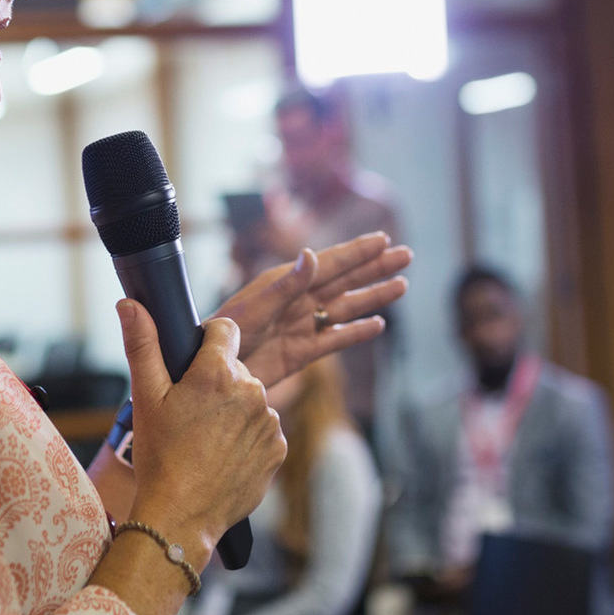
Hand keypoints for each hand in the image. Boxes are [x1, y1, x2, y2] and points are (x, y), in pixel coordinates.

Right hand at [117, 300, 285, 568]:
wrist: (181, 518)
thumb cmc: (159, 457)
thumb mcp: (146, 398)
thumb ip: (142, 344)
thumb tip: (129, 303)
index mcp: (217, 372)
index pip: (226, 329)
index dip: (209, 342)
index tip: (194, 366)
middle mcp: (251, 389)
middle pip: (237, 368)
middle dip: (218, 383)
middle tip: (191, 415)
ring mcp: (269, 419)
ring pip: (251, 399)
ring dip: (234, 412)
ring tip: (206, 440)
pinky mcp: (279, 447)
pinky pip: (264, 429)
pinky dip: (247, 438)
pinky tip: (224, 456)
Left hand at [214, 231, 409, 387]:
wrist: (207, 375)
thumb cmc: (221, 336)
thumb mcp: (255, 308)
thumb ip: (286, 284)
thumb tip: (314, 255)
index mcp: (285, 283)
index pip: (330, 263)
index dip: (358, 251)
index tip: (384, 239)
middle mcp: (297, 300)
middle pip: (345, 280)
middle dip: (375, 267)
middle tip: (407, 254)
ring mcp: (301, 326)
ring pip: (346, 307)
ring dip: (373, 296)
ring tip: (401, 286)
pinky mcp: (301, 353)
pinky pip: (335, 339)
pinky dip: (356, 332)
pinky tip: (377, 325)